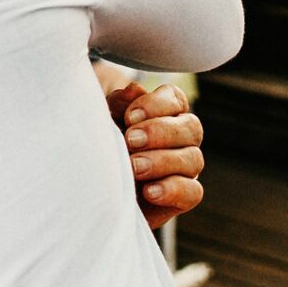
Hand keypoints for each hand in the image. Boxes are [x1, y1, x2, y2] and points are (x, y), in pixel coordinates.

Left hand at [107, 82, 204, 230]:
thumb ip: (118, 105)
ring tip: (134, 168)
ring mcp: (186, 168)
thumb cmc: (102, 149)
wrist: (94, 190)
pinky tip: (149, 191)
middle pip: (191, 128)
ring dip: (162, 162)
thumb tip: (134, 90)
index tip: (130, 117)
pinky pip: (193, 192)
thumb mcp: (104, 124)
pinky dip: (173, 190)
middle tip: (130, 141)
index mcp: (166, 113)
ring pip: (193, 159)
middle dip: (159, 133)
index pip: (175, 99)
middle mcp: (182, 138)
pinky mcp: (184, 196)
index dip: (156, 105)